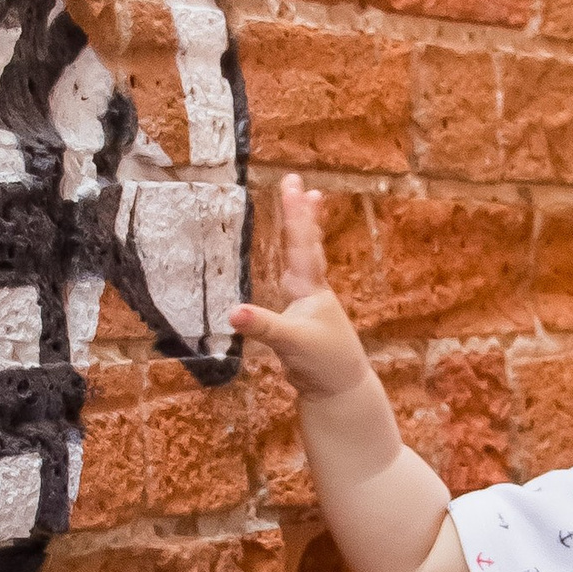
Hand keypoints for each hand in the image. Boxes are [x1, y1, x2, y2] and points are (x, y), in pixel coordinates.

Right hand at [230, 176, 371, 400]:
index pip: (300, 244)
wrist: (339, 389)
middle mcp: (311, 290)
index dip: (295, 214)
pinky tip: (292, 264)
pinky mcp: (302, 318)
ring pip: (305, 259)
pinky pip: (297, 280)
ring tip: (309, 204)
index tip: (292, 183)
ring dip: (304, 232)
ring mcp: (308, 303)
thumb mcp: (291, 343)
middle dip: (300, 213)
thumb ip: (262, 327)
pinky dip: (295, 262)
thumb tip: (233, 313)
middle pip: (307, 243)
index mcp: (309, 289)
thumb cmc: (322, 363)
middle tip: (298, 182)